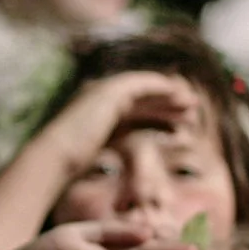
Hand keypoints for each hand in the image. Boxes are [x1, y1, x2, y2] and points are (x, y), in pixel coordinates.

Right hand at [29, 71, 201, 177]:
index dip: (157, 118)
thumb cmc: (69, 165)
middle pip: (142, 100)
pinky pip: (144, 84)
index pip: (133, 112)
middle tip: (191, 113)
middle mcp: (99, 97)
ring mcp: (103, 91)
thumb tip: (123, 158)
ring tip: (192, 107)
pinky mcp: (110, 91)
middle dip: (167, 106)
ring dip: (170, 96)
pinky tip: (179, 98)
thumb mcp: (96, 155)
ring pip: (146, 90)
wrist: (56, 156)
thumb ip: (110, 148)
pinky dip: (163, 89)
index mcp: (96, 113)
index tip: (177, 128)